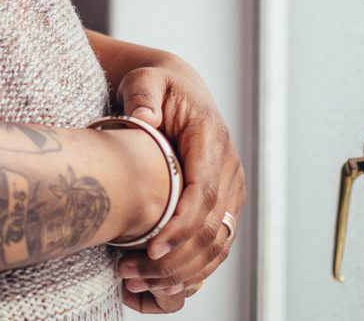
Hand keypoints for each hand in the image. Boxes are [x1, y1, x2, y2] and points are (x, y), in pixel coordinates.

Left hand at [111, 59, 246, 307]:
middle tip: (132, 273)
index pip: (203, 191)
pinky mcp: (225, 204)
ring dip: (182, 270)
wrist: (180, 91)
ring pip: (217, 243)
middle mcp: (229, 168)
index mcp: (211, 139)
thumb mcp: (145, 80)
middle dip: (174, 258)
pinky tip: (162, 284)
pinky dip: (193, 269)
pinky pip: (216, 245)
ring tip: (139, 282)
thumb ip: (143, 96)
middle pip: (211, 227)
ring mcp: (231, 189)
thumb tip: (144, 119)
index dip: (181, 225)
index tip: (152, 248)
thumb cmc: (159, 87)